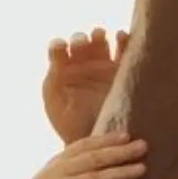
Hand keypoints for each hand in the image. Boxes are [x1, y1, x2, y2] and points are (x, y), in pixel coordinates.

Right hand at [0, 131, 146, 178]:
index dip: (106, 139)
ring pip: (95, 178)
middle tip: (143, 146)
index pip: (84, 146)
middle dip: (120, 151)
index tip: (126, 134)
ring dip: (119, 172)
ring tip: (141, 168)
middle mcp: (59, 173)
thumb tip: (94, 163)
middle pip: (94, 158)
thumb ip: (68, 171)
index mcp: (56, 164)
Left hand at [43, 27, 129, 144]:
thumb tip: (55, 61)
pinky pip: (124, 51)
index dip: (59, 45)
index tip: (61, 47)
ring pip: (101, 41)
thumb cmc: (71, 126)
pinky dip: (124, 40)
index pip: (58, 49)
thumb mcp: (56, 104)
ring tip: (98, 36)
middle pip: (81, 42)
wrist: (98, 143)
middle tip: (82, 43)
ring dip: (98, 35)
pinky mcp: (122, 71)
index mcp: (62, 70)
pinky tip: (121, 37)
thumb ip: (52, 81)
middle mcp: (82, 64)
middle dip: (80, 39)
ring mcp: (103, 66)